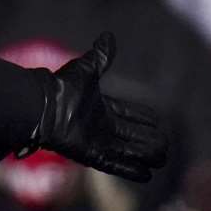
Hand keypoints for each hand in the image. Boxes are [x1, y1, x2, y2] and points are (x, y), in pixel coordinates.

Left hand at [29, 32, 167, 181]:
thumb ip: (100, 56)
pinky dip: (130, 170)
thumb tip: (108, 36)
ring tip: (162, 158)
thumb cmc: (62, 87)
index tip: (159, 123)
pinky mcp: (91, 154)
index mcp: (101, 107)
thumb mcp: (86, 69)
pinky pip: (115, 164)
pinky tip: (147, 175)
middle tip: (167, 145)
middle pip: (133, 135)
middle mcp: (101, 125)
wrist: (43, 104)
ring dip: (146, 155)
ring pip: (129, 151)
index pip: (129, 114)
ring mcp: (97, 141)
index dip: (144, 119)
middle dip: (151, 141)